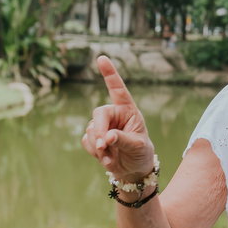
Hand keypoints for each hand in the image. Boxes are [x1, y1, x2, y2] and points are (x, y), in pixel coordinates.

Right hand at [81, 56, 155, 182]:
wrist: (133, 169)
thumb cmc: (141, 153)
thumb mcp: (138, 146)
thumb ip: (123, 140)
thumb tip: (107, 137)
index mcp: (128, 110)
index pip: (118, 89)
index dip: (110, 73)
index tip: (102, 58)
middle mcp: (114, 115)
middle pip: (98, 114)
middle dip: (99, 131)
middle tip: (104, 147)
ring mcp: (102, 125)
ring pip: (91, 130)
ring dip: (99, 147)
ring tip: (111, 157)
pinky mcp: (93, 137)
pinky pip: (86, 141)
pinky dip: (94, 152)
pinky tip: (106, 159)